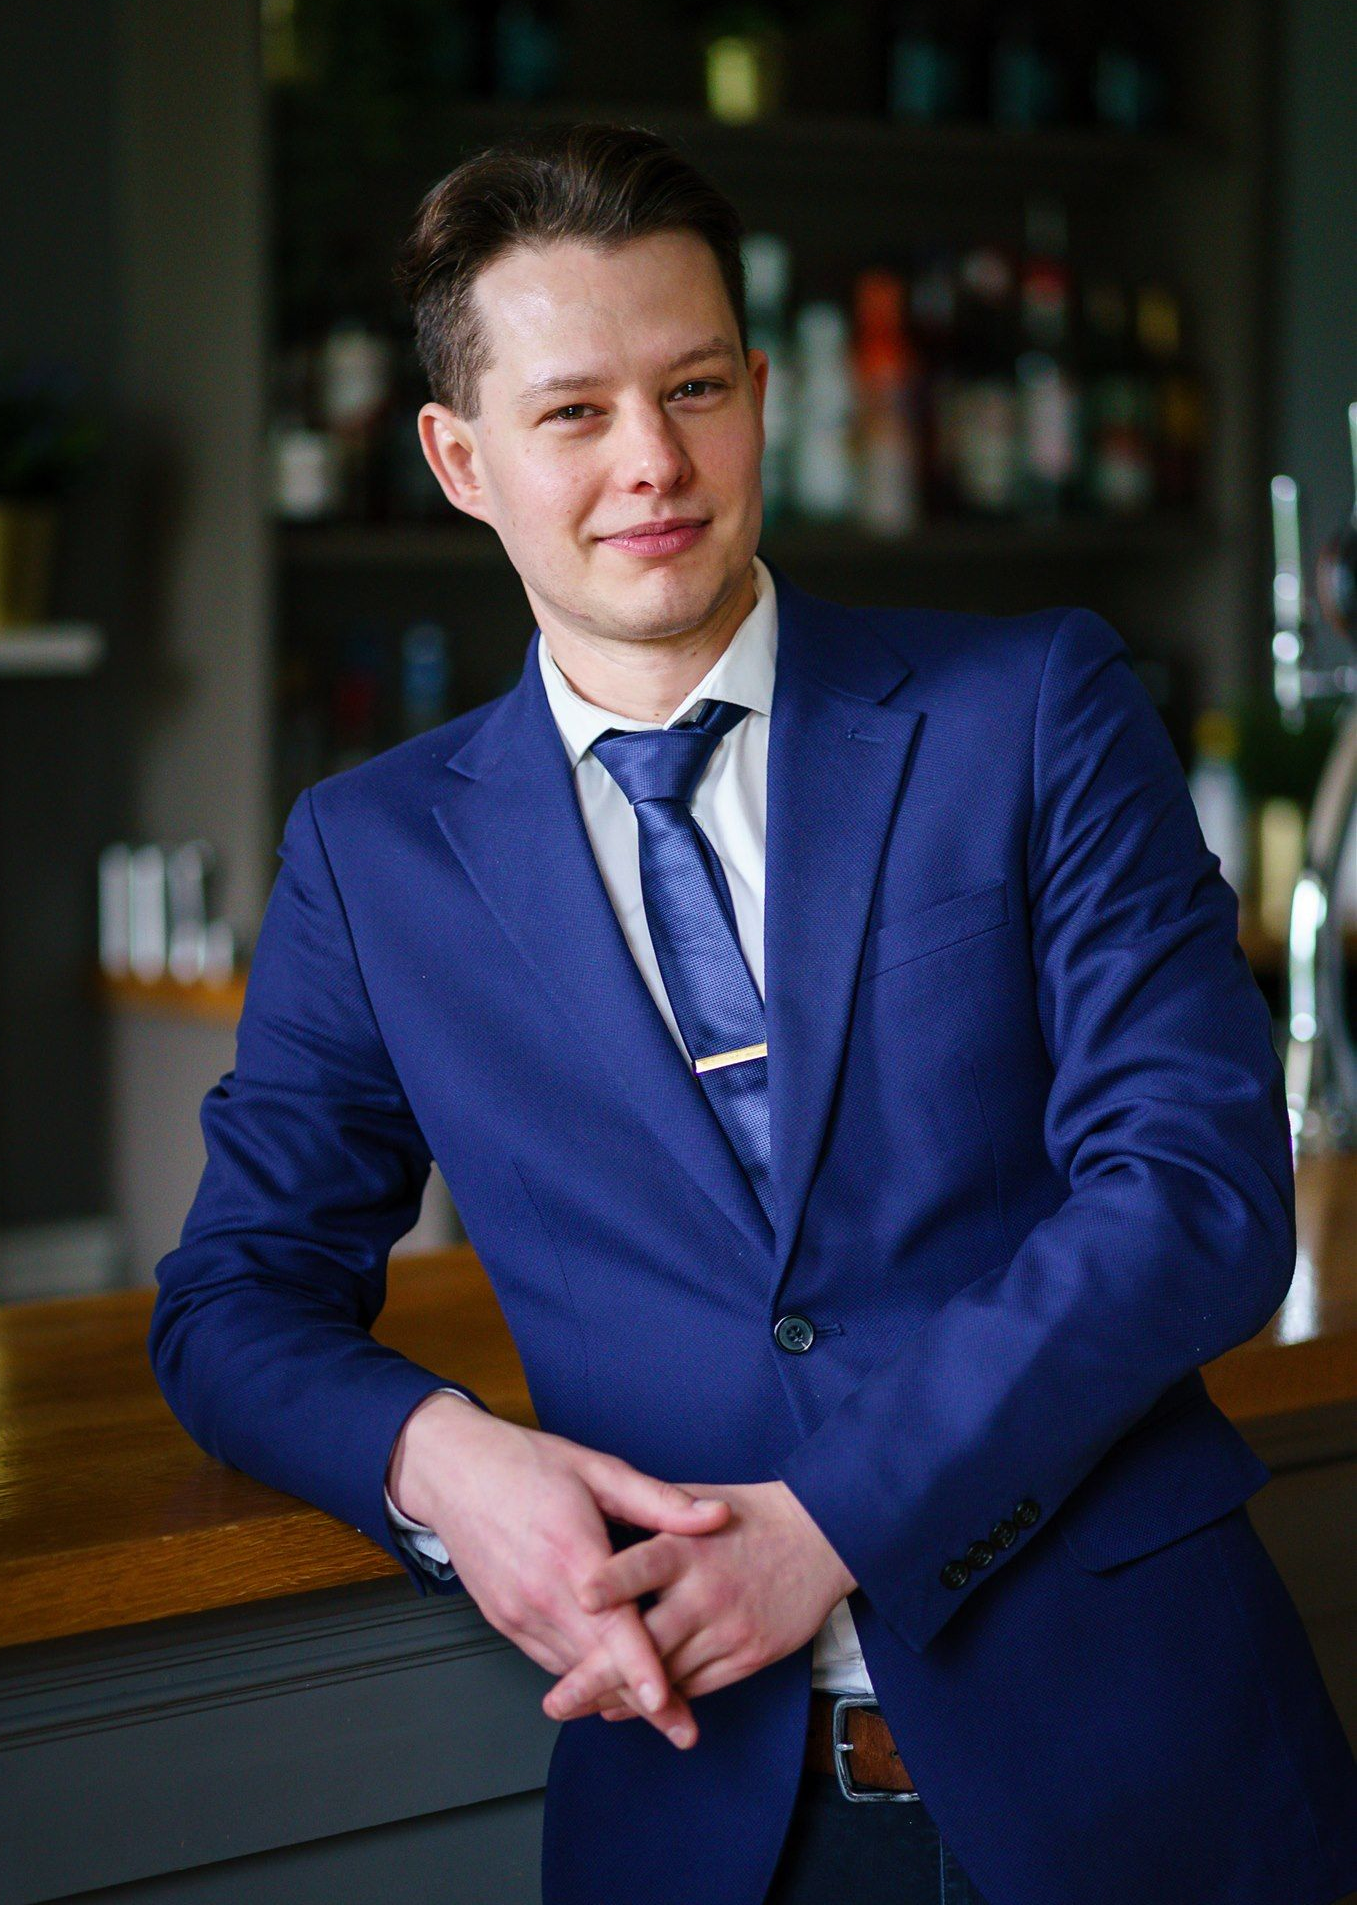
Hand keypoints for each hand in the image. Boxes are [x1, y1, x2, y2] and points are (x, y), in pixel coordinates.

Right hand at [385, 1394, 732, 1746]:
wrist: (454, 1471)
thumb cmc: (527, 1465)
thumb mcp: (598, 1471)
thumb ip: (659, 1501)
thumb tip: (717, 1516)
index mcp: (572, 1555)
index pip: (613, 1628)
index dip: (642, 1670)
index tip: (668, 1706)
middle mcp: (542, 1595)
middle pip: (597, 1664)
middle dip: (642, 1702)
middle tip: (684, 1731)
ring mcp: (519, 1613)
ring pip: (573, 1669)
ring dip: (611, 1692)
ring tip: (657, 1713)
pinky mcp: (505, 1621)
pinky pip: (550, 1659)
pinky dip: (581, 1671)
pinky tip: (608, 1679)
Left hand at [539, 1480, 856, 1727]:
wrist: (822, 1537)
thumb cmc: (751, 1516)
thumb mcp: (701, 1501)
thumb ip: (653, 1519)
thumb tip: (600, 1524)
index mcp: (690, 1544)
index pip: (645, 1564)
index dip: (612, 1582)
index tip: (580, 1596)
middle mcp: (708, 1591)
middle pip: (648, 1641)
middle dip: (598, 1675)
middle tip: (556, 1701)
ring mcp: (730, 1628)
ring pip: (668, 1674)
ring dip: (620, 1697)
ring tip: (577, 1709)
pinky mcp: (749, 1655)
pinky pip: (696, 1688)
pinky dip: (660, 1700)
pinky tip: (627, 1709)